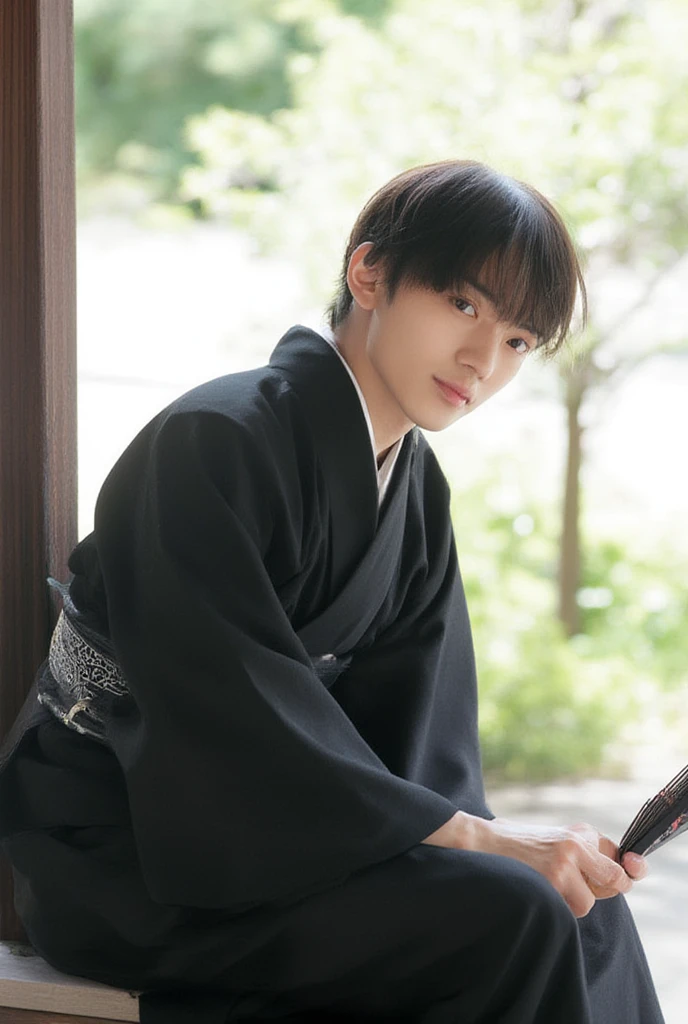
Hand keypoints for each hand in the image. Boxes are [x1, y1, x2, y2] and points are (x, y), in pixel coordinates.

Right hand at [423, 812, 641, 917]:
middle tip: (575, 887)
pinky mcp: (550, 881)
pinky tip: (537, 891)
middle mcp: (575, 843)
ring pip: (588, 902)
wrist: (480, 840)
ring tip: (545, 887)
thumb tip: (618, 879)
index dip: (626, 873)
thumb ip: (583, 853)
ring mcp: (563, 863)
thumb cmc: (515, 844)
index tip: (620, 880)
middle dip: (601, 891)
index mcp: (578, 832)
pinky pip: (568, 910)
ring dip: (571, 903)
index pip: (619, 857)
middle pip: (616, 880)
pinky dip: (555, 908)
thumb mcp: (553, 838)